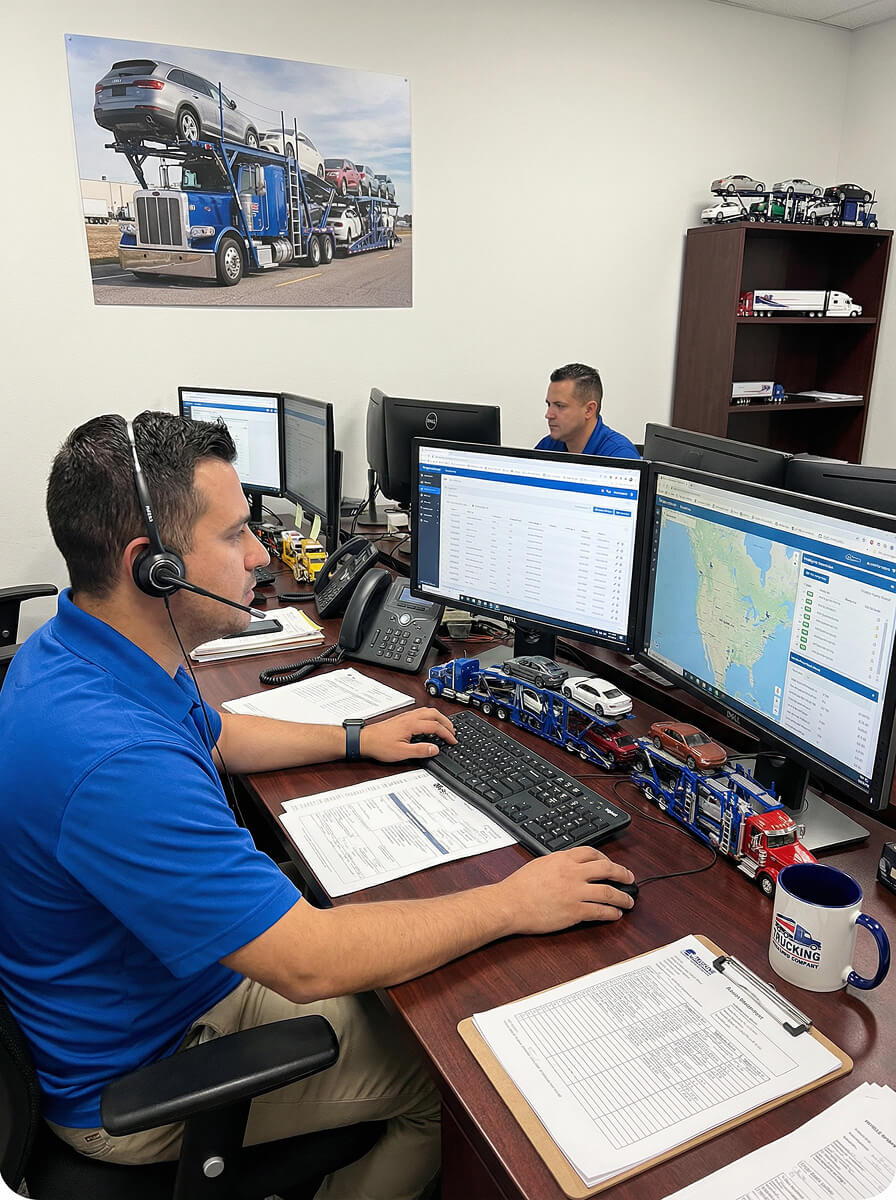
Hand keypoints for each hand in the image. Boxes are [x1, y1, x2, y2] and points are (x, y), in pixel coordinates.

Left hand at [359, 707, 457, 762]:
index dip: (447, 734)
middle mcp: (410, 717)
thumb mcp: (402, 753)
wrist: (364, 739)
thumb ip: (420, 750)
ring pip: (428, 711)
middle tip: (453, 732)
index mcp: (412, 724)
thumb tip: (435, 749)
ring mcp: (406, 716)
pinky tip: (429, 724)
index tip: (453, 741)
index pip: (435, 726)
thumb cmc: (380, 745)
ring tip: (445, 727)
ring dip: (439, 717)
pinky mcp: (402, 718)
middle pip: (434, 714)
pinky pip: (421, 712)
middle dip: (446, 722)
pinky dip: (431, 717)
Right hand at [497, 847, 635, 933]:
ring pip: (609, 891)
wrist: (510, 904)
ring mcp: (575, 892)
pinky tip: (615, 914)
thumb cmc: (519, 886)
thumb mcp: (540, 864)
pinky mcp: (575, 911)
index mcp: (563, 859)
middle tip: (629, 878)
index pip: (592, 852)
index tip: (610, 864)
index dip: (606, 857)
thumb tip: (569, 865)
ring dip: (623, 896)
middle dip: (622, 873)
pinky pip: (600, 911)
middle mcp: (572, 873)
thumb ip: (558, 863)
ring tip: (629, 900)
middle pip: (606, 868)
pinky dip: (612, 912)